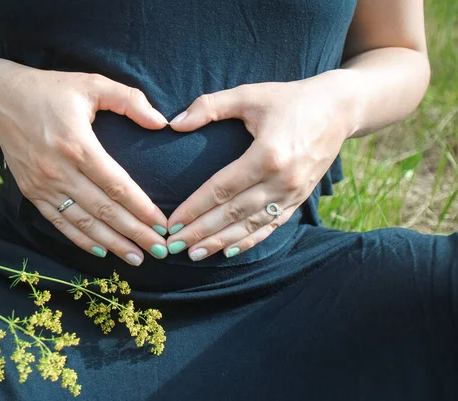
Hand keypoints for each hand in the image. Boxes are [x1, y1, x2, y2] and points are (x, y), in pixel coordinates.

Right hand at [0, 69, 170, 264]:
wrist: (1, 100)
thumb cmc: (52, 90)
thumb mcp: (92, 83)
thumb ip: (129, 100)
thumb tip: (162, 122)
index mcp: (78, 145)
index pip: (117, 185)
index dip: (142, 208)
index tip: (162, 224)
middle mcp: (60, 171)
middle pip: (104, 211)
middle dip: (134, 233)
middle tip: (159, 250)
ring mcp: (43, 185)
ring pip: (83, 223)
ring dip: (112, 243)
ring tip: (136, 258)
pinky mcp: (32, 193)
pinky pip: (59, 222)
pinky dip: (80, 239)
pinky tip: (101, 251)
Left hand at [165, 74, 352, 259]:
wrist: (339, 109)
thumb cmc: (290, 99)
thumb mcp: (249, 94)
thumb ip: (210, 106)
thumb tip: (173, 123)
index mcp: (267, 155)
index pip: (221, 189)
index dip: (194, 208)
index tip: (172, 222)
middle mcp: (281, 180)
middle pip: (232, 213)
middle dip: (201, 232)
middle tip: (174, 246)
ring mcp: (293, 194)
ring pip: (250, 225)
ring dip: (221, 242)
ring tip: (195, 255)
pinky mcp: (299, 199)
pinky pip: (271, 226)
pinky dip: (249, 241)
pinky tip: (229, 251)